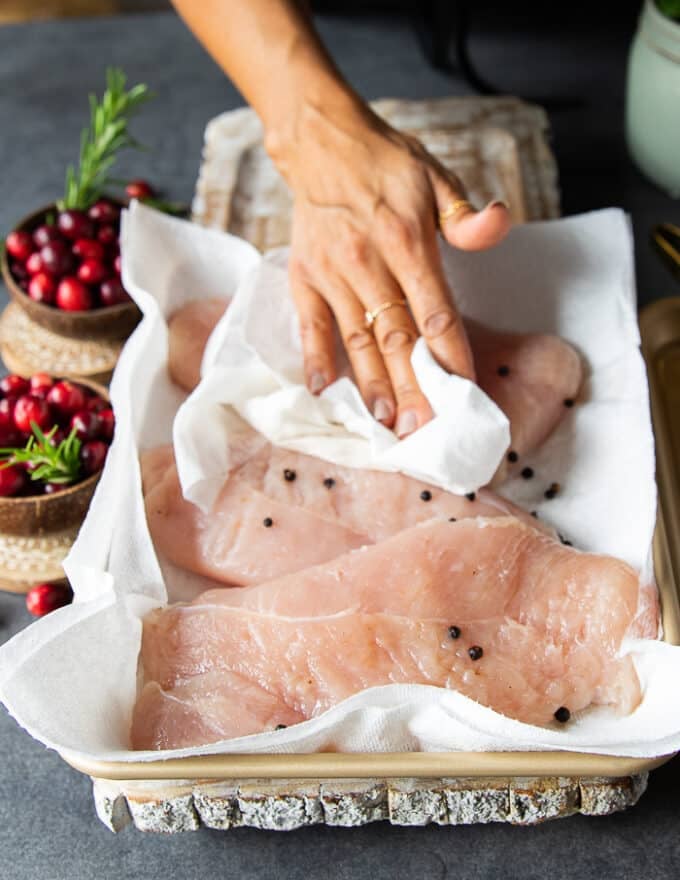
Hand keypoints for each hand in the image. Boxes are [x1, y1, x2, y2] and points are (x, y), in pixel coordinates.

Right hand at [269, 97, 510, 436]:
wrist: (322, 144)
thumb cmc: (387, 165)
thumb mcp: (436, 177)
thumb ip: (466, 216)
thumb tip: (498, 223)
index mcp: (407, 239)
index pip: (435, 310)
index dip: (451, 354)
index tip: (464, 391)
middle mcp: (368, 262)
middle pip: (396, 336)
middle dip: (414, 386)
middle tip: (426, 427)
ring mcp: (332, 274)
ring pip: (357, 340)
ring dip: (372, 385)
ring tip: (388, 422)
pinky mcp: (304, 278)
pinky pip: (310, 325)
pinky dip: (315, 358)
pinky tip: (323, 391)